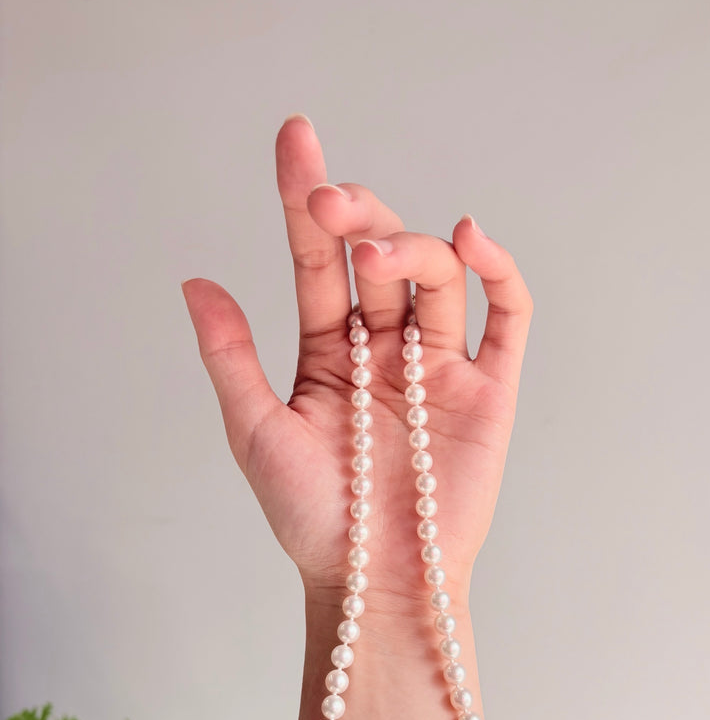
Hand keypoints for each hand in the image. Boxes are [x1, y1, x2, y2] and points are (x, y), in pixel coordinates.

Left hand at [182, 116, 532, 604]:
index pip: (316, 260)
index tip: (294, 139)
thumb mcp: (255, 432)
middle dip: (356, 218)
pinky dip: (498, 272)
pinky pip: (506, 317)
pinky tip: (472, 238)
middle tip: (330, 207)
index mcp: (329, 352)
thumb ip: (231, 356)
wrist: (375, 580)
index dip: (304, 199)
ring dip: (409, 247)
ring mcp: (440, 365)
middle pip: (378, 256)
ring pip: (437, 276)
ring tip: (375, 257)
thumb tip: (194, 280)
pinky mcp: (490, 389)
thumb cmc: (312, 517)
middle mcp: (385, 348)